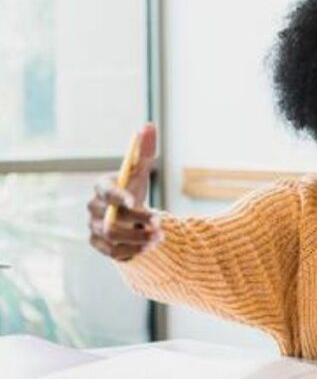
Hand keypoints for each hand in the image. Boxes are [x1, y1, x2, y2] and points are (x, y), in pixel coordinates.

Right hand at [87, 123, 161, 261]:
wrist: (129, 216)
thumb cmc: (133, 189)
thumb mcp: (140, 171)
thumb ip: (144, 151)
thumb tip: (147, 125)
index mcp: (102, 188)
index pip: (104, 191)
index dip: (117, 196)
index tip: (135, 201)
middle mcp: (93, 209)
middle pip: (108, 219)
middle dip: (136, 221)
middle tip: (161, 221)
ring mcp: (94, 228)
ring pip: (112, 238)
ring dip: (138, 239)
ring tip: (161, 237)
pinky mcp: (100, 246)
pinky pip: (114, 253)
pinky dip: (133, 251)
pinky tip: (150, 247)